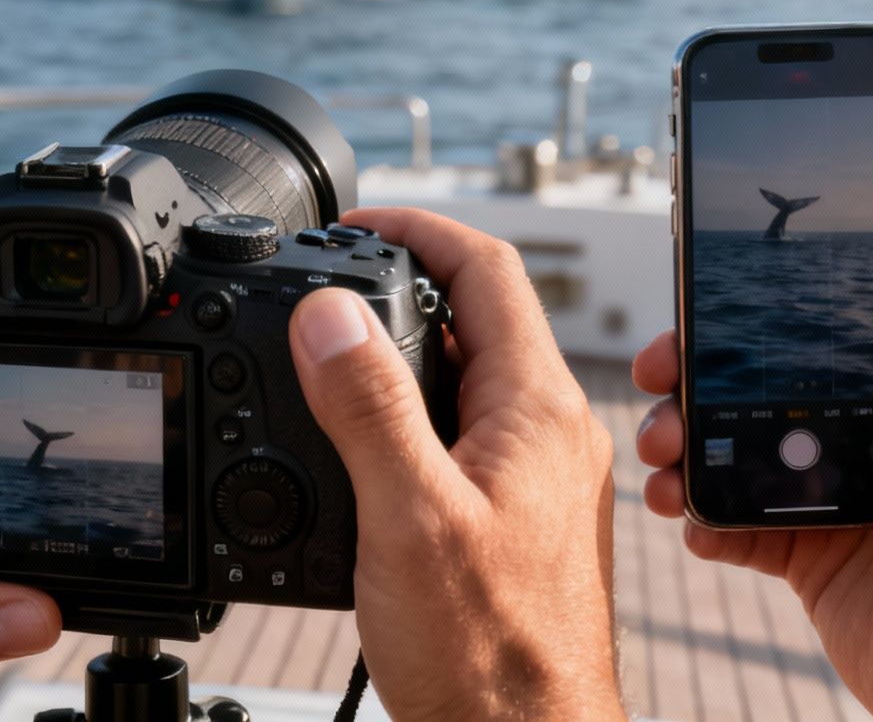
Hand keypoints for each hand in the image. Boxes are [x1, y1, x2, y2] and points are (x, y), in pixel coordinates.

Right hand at [287, 207, 625, 721]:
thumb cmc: (488, 654)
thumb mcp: (410, 516)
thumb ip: (368, 407)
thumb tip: (328, 314)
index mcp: (539, 410)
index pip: (488, 270)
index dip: (419, 227)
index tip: (355, 219)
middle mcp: (550, 434)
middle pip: (477, 319)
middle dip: (398, 288)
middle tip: (322, 288)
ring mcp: (537, 479)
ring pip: (466, 381)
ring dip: (398, 356)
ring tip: (324, 362)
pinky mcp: (516, 521)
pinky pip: (460, 437)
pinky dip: (406, 418)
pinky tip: (358, 451)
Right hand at [633, 226, 872, 721]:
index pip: (835, 325)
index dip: (771, 309)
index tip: (712, 298)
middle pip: (767, 381)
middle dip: (700, 374)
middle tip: (658, 375)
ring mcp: (835, 493)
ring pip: (737, 446)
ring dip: (684, 443)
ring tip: (658, 453)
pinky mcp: (806, 552)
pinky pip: (734, 520)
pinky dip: (698, 513)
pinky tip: (682, 511)